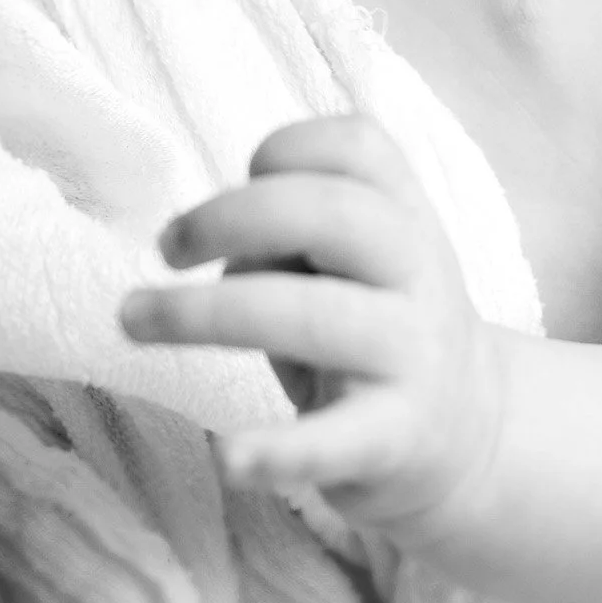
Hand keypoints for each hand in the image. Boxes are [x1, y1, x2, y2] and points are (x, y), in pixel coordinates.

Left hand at [119, 114, 504, 542]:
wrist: (468, 426)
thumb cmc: (375, 321)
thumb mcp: (359, 259)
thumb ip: (301, 236)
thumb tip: (216, 244)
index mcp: (407, 212)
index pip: (358, 145)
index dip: (286, 147)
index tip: (243, 176)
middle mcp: (418, 269)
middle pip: (332, 212)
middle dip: (230, 217)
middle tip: (167, 247)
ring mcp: (410, 353)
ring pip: (312, 316)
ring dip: (206, 314)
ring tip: (133, 319)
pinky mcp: (393, 437)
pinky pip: (332, 440)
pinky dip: (277, 450)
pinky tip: (228, 457)